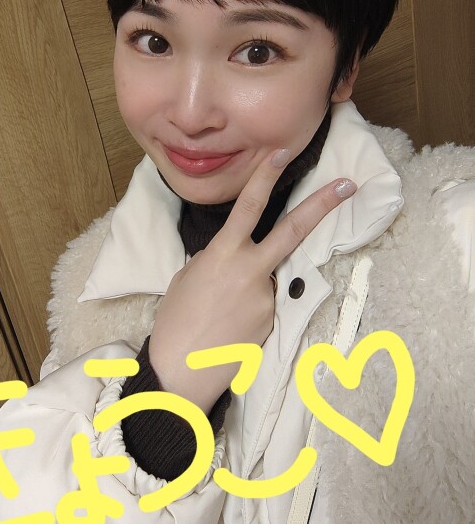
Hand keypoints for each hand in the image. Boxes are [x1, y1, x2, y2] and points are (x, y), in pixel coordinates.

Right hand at [148, 150, 356, 413]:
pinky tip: (229, 328)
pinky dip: (249, 310)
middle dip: (322, 205)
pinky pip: (265, 305)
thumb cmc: (175, 319)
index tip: (282, 152)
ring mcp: (267, 298)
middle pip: (293, 230)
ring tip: (220, 314)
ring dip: (250, 287)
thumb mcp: (189, 276)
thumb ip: (218, 258)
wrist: (180, 371)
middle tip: (348, 185)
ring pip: (269, 278)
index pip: (249, 207)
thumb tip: (236, 255)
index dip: (265, 176)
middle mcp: (252, 272)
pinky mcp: (273, 322)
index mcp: (224, 254)